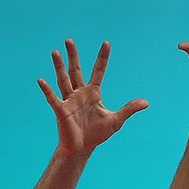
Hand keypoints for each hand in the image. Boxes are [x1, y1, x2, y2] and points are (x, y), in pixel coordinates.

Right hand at [37, 40, 147, 156]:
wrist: (83, 148)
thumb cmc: (98, 134)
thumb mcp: (116, 120)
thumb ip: (129, 109)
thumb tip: (146, 102)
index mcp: (93, 93)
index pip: (98, 71)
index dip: (102, 58)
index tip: (106, 43)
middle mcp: (80, 93)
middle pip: (76, 70)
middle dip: (73, 56)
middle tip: (69, 40)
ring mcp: (69, 100)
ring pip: (63, 80)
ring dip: (59, 67)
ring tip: (55, 52)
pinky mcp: (61, 110)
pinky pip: (53, 98)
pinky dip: (47, 90)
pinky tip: (41, 80)